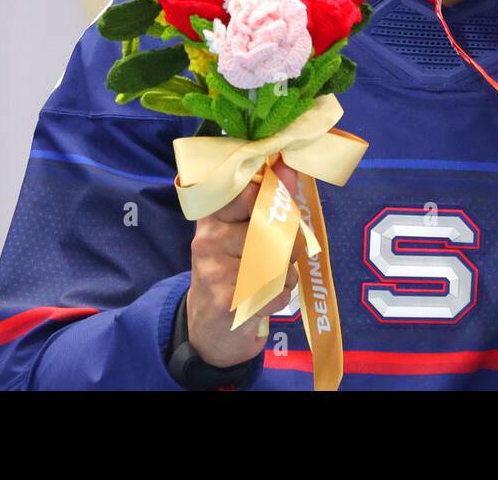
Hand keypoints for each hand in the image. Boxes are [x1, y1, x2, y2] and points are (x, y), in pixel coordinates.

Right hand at [186, 159, 300, 368]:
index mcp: (212, 218)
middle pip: (272, 227)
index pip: (247, 191)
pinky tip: (262, 301)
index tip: (279, 206)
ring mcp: (216, 271)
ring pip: (279, 260)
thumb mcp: (241, 235)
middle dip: (289, 241)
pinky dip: (280, 296)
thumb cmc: (232, 273)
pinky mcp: (230, 302)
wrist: (208, 331)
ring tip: (267, 280)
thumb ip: (265, 202)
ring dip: (285, 273)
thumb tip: (288, 165)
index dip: (273, 197)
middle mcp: (208, 240)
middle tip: (280, 254)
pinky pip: (278, 290)